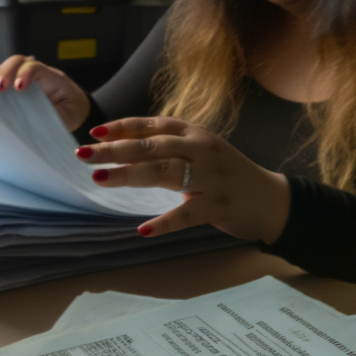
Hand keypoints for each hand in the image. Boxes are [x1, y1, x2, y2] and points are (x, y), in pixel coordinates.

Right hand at [0, 55, 91, 132]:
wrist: (75, 109)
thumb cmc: (71, 112)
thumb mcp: (67, 117)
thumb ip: (52, 116)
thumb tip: (33, 119)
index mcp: (55, 80)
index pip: (37, 69)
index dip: (25, 74)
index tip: (18, 87)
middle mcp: (39, 74)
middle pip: (20, 62)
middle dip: (7, 71)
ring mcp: (27, 76)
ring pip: (9, 66)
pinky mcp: (18, 83)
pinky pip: (4, 76)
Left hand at [77, 116, 290, 243]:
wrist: (271, 200)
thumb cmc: (227, 175)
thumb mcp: (201, 151)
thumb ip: (170, 147)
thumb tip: (123, 146)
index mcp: (195, 134)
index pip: (153, 125)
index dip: (123, 127)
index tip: (94, 133)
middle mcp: (203, 150)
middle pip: (152, 147)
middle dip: (115, 150)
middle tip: (84, 156)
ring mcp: (212, 177)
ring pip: (166, 173)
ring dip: (130, 176)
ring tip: (101, 179)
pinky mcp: (219, 206)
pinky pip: (187, 214)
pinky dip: (165, 223)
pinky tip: (143, 230)